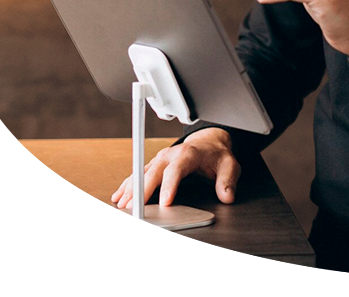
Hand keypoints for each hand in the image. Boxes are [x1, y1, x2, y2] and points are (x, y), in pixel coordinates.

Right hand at [110, 127, 239, 208]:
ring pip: (143, 172)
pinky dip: (128, 184)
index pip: (177, 169)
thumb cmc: (217, 154)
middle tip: (134, 208)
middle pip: (154, 171)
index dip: (170, 185)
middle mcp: (172, 154)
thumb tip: (227, 196)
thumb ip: (228, 180)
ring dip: (132, 188)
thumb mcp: (229, 165)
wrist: (209, 141)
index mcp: (189, 153)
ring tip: (122, 205)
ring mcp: (161, 158)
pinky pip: (139, 173)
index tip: (165, 202)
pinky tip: (119, 195)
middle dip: (143, 189)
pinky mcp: (155, 163)